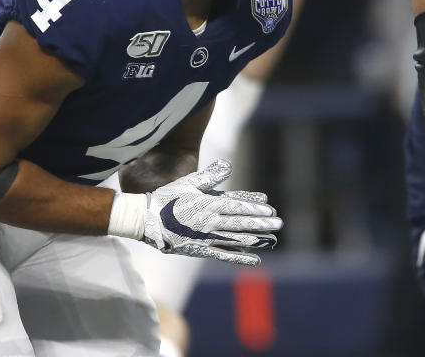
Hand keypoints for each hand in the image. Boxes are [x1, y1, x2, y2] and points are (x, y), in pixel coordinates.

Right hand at [142, 159, 281, 265]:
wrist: (145, 220)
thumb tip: (228, 164)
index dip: (255, 209)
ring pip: (236, 239)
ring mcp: (206, 238)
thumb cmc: (166, 198)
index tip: (270, 210)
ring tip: (272, 239)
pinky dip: (240, 257)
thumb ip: (210, 176)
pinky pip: (224, 255)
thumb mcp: (188, 183)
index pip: (237, 206)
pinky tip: (255, 259)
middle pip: (241, 223)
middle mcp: (210, 222)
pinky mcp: (200, 250)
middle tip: (279, 224)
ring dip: (256, 239)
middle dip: (262, 223)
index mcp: (208, 204)